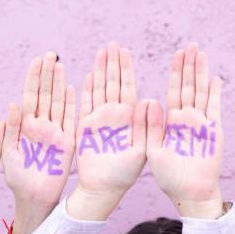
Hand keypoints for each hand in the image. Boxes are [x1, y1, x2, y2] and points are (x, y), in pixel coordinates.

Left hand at [2, 52, 75, 233]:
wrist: (33, 199)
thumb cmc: (17, 179)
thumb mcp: (7, 153)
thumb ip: (10, 130)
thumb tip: (12, 104)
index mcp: (25, 127)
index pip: (31, 96)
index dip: (34, 78)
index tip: (37, 60)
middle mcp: (41, 126)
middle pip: (46, 95)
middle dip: (48, 74)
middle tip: (50, 54)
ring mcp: (56, 133)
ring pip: (59, 104)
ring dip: (60, 84)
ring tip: (60, 65)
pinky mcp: (67, 143)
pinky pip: (71, 121)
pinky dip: (72, 105)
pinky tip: (73, 87)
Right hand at [68, 43, 147, 220]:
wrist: (104, 190)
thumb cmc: (125, 174)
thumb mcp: (141, 151)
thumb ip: (145, 126)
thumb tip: (151, 100)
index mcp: (130, 119)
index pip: (128, 87)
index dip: (126, 68)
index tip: (126, 50)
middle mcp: (115, 116)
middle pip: (113, 83)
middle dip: (113, 63)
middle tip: (113, 43)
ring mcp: (99, 120)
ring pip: (99, 89)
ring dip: (100, 70)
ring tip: (102, 51)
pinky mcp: (84, 128)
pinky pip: (84, 104)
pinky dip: (85, 90)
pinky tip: (87, 75)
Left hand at [147, 43, 222, 218]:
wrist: (190, 194)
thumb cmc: (169, 177)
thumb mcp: (151, 152)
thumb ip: (149, 127)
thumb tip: (149, 100)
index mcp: (170, 122)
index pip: (173, 90)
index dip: (175, 71)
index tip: (175, 53)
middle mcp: (186, 119)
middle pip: (188, 86)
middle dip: (189, 65)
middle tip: (190, 45)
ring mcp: (201, 124)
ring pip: (202, 92)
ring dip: (202, 73)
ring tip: (201, 53)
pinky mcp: (213, 133)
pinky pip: (215, 109)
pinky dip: (216, 94)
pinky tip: (215, 78)